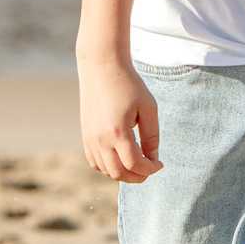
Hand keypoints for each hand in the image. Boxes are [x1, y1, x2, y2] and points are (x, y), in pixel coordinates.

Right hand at [79, 58, 162, 182]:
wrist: (102, 66)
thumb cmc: (128, 84)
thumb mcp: (148, 108)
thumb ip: (152, 136)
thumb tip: (153, 159)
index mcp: (117, 132)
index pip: (134, 164)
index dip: (150, 169)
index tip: (160, 164)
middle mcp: (99, 139)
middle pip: (119, 173)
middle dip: (138, 177)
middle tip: (150, 169)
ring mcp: (89, 138)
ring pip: (106, 170)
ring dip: (123, 174)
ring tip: (138, 164)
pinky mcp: (85, 135)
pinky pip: (95, 162)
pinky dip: (108, 167)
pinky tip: (121, 160)